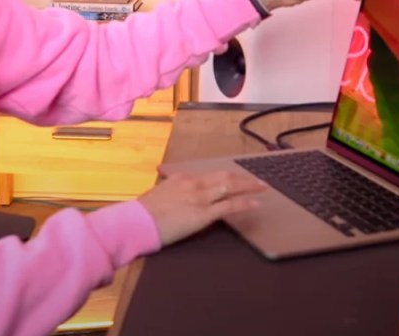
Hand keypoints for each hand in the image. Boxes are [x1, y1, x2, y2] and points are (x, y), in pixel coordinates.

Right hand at [138, 170, 267, 246]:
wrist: (136, 222)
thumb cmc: (143, 212)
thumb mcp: (159, 195)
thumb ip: (172, 191)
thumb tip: (177, 195)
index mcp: (182, 178)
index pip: (210, 176)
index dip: (226, 177)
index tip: (236, 178)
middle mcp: (193, 184)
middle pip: (225, 177)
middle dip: (243, 178)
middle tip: (258, 179)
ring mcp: (200, 198)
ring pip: (230, 187)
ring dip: (249, 186)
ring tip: (262, 187)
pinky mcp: (202, 214)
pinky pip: (229, 206)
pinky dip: (244, 202)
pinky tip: (256, 202)